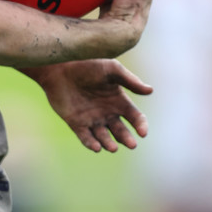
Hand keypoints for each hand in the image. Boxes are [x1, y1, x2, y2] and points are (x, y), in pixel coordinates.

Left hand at [21, 59, 152, 152]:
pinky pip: (85, 137)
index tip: (143, 132)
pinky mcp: (76, 123)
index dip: (141, 125)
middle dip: (127, 139)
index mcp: (118, 100)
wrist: (60, 65)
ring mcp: (92, 119)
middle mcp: (107, 113)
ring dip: (109, 144)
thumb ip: (130, 80)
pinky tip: (97, 147)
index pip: (135, 117)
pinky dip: (91, 144)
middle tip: (131, 144)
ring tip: (113, 147)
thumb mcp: (111, 69)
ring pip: (104, 137)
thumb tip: (151, 90)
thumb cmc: (87, 64)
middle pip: (121, 131)